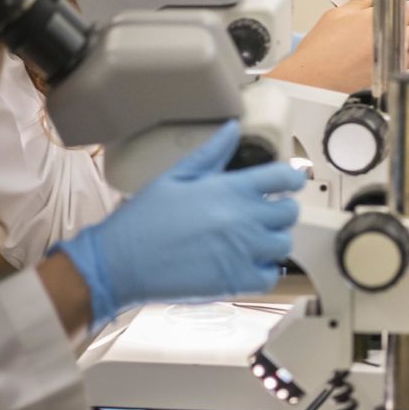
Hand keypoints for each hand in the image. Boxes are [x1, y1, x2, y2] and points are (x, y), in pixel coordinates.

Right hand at [52, 121, 303, 324]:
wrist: (118, 263)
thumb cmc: (143, 218)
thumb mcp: (175, 177)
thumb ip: (211, 153)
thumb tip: (233, 127)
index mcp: (231, 189)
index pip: (284, 178)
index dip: (290, 180)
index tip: (286, 185)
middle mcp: (244, 218)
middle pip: (289, 213)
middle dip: (279, 212)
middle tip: (261, 215)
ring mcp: (243, 252)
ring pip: (283, 244)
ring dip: (271, 242)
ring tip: (251, 242)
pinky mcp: (236, 282)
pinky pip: (271, 276)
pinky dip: (263, 272)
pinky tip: (244, 265)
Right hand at [268, 0, 408, 91]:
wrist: (311, 79)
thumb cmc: (320, 51)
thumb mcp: (337, 15)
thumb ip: (362, 1)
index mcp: (380, 20)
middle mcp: (390, 41)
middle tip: (407, 26)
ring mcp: (392, 62)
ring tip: (392, 44)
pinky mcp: (388, 78)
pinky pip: (406, 70)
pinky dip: (401, 64)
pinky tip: (384, 59)